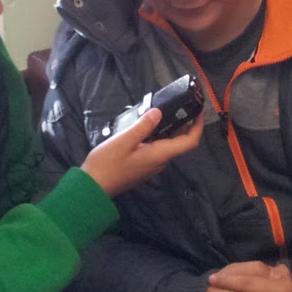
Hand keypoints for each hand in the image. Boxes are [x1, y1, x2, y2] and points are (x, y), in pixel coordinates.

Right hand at [80, 107, 204, 197]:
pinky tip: (143, 126)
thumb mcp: (123, 141)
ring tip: (157, 110)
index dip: (198, 126)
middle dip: (182, 123)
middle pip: (179, 142)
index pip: (189, 142)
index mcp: (159, 155)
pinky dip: (156, 135)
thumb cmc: (107, 164)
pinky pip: (156, 148)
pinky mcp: (142, 166)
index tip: (198, 110)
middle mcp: (160, 161)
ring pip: (166, 144)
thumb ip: (143, 127)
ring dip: (167, 128)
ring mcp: (151, 165)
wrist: (93, 187)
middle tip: (175, 104)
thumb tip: (159, 112)